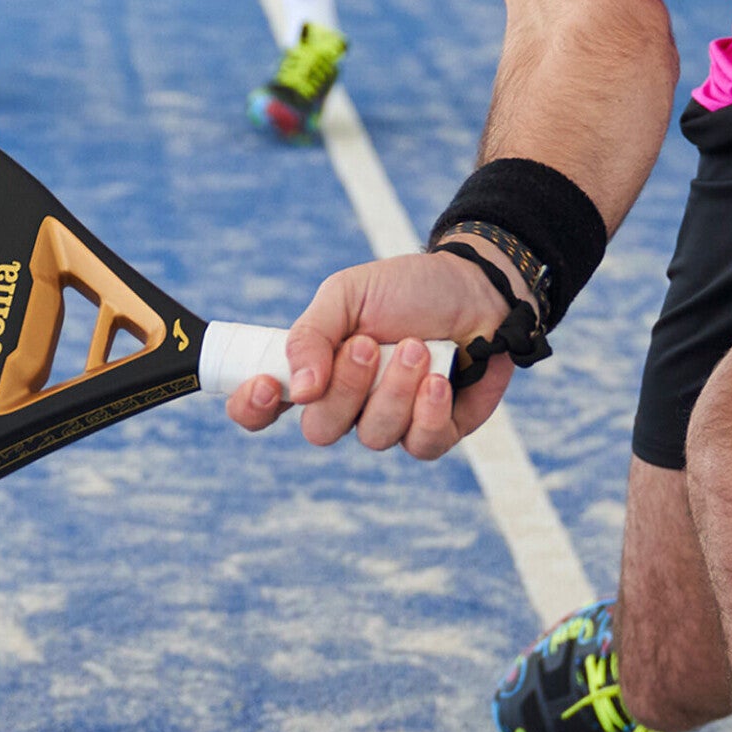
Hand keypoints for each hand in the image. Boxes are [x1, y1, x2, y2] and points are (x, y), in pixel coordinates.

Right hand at [225, 251, 516, 460]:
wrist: (478, 286)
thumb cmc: (408, 288)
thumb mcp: (350, 293)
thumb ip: (312, 333)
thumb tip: (300, 391)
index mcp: (316, 368)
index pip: (265, 407)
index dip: (253, 407)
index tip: (268, 385)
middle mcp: (348, 403)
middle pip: (320, 429)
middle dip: (346, 386)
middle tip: (369, 343)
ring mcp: (391, 421)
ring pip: (374, 436)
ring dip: (396, 387)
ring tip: (419, 345)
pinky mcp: (436, 431)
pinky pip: (420, 445)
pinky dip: (429, 410)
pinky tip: (440, 379)